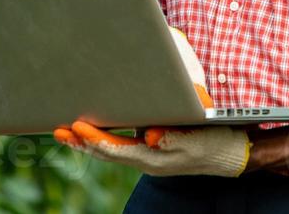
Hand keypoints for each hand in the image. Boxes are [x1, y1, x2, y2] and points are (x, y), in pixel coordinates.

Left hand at [52, 27, 249, 176]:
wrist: (231, 153)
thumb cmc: (214, 141)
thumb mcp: (197, 137)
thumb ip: (172, 137)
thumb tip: (149, 136)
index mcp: (154, 158)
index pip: (116, 149)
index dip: (95, 138)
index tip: (77, 126)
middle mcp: (146, 160)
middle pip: (106, 153)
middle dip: (81, 142)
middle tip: (57, 129)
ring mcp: (147, 157)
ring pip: (110, 151)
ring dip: (86, 142)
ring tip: (64, 131)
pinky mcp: (150, 150)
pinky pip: (119, 148)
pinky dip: (102, 140)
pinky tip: (91, 133)